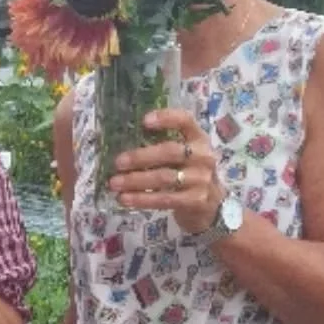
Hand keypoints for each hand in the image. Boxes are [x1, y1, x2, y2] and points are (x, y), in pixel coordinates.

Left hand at [110, 109, 226, 234]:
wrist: (209, 205)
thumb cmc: (187, 174)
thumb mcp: (183, 156)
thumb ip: (163, 148)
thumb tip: (123, 144)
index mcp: (198, 139)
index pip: (185, 121)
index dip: (166, 118)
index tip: (144, 121)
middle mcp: (203, 156)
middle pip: (170, 152)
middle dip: (140, 157)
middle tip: (117, 163)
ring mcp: (201, 179)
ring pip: (164, 177)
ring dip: (135, 180)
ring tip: (114, 183)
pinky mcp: (195, 200)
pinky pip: (164, 199)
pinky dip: (141, 199)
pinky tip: (124, 199)